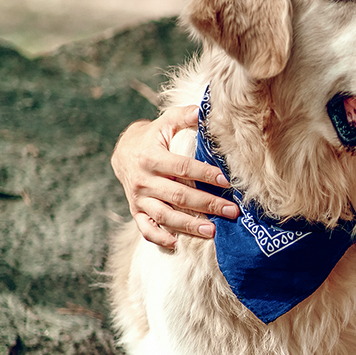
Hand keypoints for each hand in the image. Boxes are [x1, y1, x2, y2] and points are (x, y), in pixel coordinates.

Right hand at [111, 106, 238, 247]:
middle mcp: (143, 180)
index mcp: (150, 157)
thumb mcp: (166, 122)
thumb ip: (185, 116)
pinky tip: (177, 244)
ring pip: (164, 216)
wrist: (123, 152)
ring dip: (189, 225)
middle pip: (178, 195)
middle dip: (207, 204)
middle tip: (232, 212)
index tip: (227, 181)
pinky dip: (160, 238)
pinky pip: (145, 229)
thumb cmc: (154, 136)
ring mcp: (138, 198)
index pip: (182, 168)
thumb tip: (206, 110)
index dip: (205, 174)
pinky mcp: (136, 211)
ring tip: (213, 232)